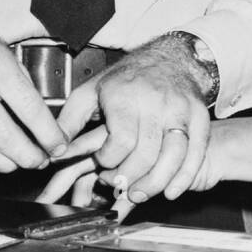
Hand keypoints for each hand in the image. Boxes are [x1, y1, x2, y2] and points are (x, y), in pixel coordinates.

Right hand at [0, 0, 62, 174]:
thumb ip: (23, 83)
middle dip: (29, 156)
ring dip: (6, 165)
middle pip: (4, 137)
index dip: (48, 134)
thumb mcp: (3, 49)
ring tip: (20, 164)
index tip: (59, 146)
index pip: (29, 109)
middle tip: (41, 161)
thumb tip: (43, 122)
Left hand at [36, 35, 212, 207]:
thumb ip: (69, 121)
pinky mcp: (199, 117)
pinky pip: (195, 153)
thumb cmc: (128, 78)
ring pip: (172, 156)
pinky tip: (170, 191)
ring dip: (155, 183)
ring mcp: (181, 109)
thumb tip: (52, 149)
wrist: (170, 58)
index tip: (102, 164)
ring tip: (139, 193)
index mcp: (126, 95)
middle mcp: (156, 101)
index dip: (109, 161)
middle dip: (129, 177)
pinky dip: (183, 177)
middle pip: (146, 153)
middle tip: (118, 185)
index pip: (121, 141)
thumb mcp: (91, 92)